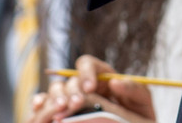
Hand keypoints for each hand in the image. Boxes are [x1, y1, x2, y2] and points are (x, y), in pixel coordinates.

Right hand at [26, 57, 156, 122]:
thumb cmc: (137, 117)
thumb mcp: (142, 102)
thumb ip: (134, 89)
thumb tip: (115, 82)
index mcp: (101, 77)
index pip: (87, 64)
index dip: (86, 72)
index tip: (89, 87)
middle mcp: (83, 86)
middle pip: (70, 79)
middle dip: (72, 90)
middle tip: (76, 104)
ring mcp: (71, 99)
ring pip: (55, 90)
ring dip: (56, 98)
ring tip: (61, 111)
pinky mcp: (61, 113)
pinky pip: (44, 104)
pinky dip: (40, 103)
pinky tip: (40, 107)